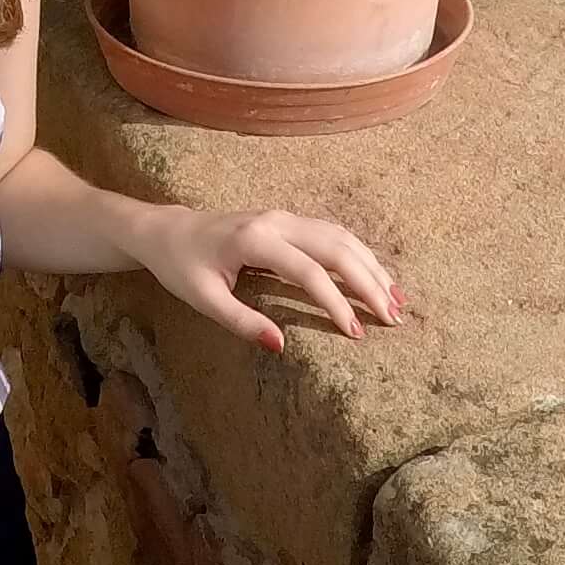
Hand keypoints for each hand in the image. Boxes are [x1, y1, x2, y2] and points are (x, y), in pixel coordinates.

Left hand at [132, 205, 405, 350]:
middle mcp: (276, 222)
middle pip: (335, 248)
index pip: (308, 271)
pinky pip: (332, 234)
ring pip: (340, 237)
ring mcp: (285, 217)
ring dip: (371, 267)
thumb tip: (281, 347)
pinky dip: (359, 255)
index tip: (355, 333)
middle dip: (368, 283)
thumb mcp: (203, 300)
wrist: (167, 231)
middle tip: (393, 319)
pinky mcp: (289, 221)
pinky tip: (377, 276)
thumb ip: (241, 322)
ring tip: (397, 300)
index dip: (335, 302)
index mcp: (254, 240)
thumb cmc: (182, 267)